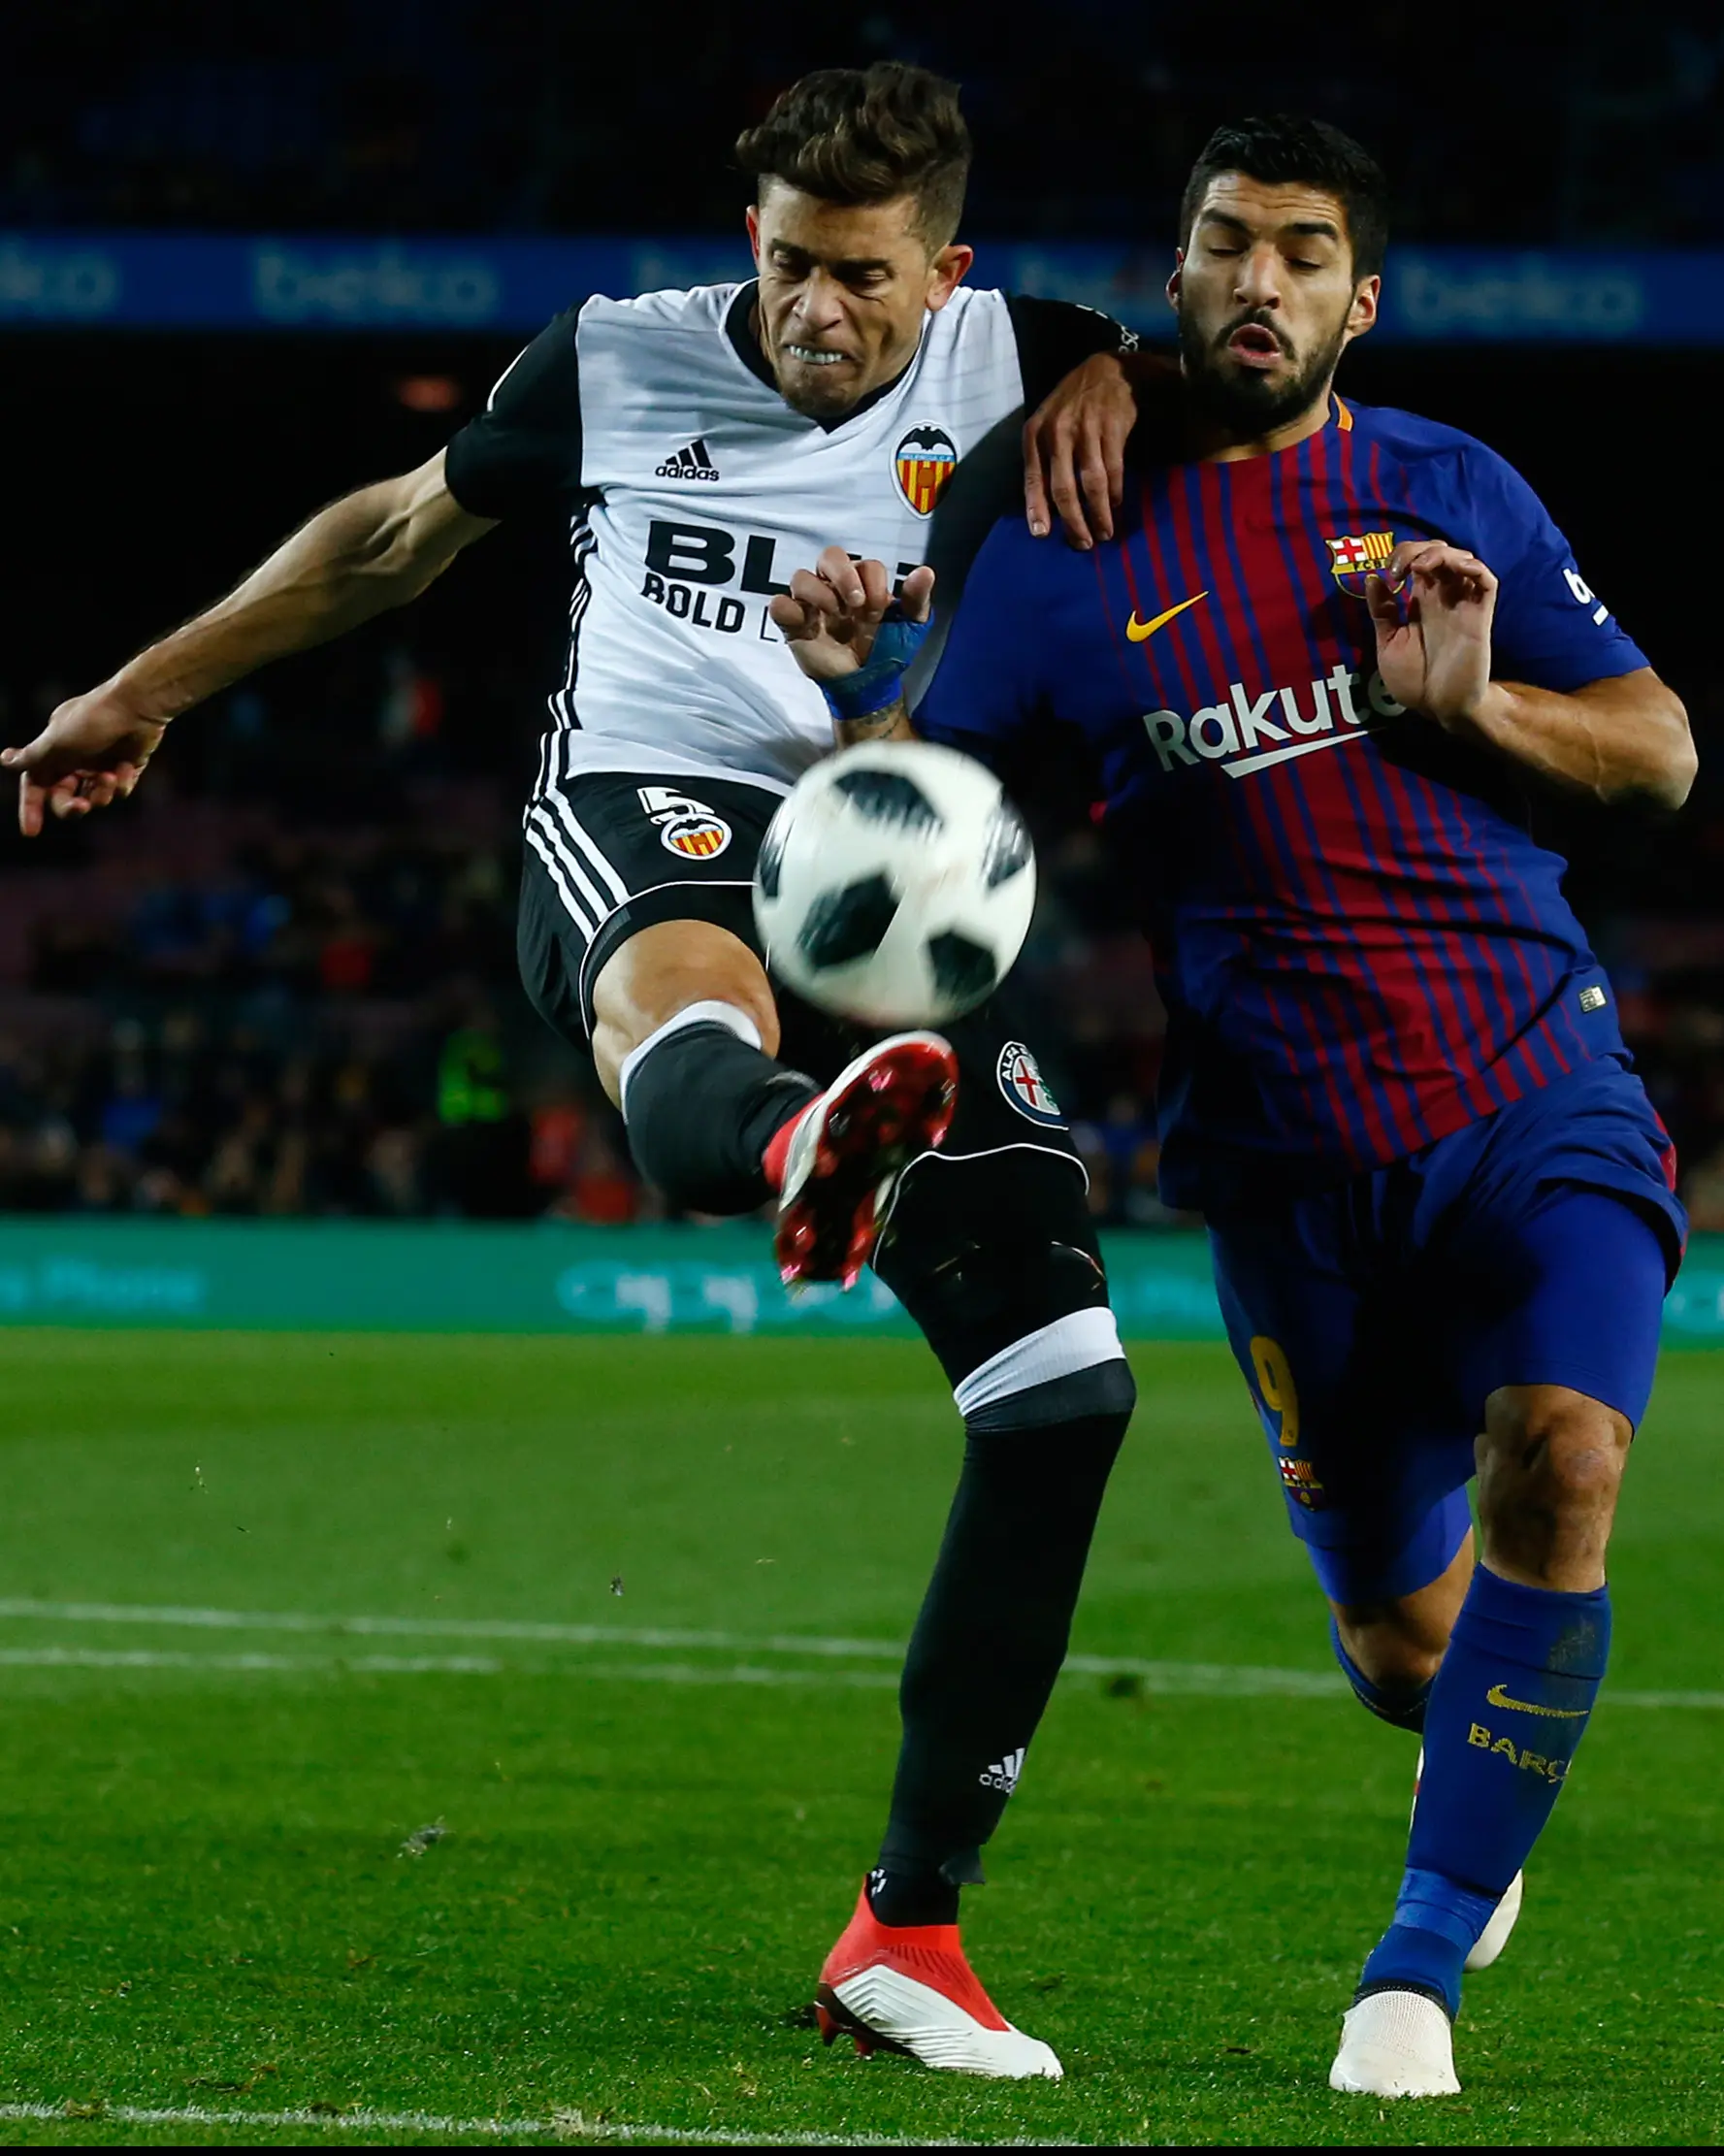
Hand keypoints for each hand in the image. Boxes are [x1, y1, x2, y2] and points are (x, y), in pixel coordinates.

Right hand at [2, 682, 168, 836]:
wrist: (137, 706)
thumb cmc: (92, 721)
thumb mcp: (56, 741)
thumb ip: (32, 757)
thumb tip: (3, 760)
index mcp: (53, 753)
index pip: (36, 785)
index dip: (31, 807)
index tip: (31, 832)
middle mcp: (75, 760)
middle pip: (65, 798)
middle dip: (71, 807)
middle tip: (81, 807)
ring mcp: (100, 765)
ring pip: (94, 799)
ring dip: (100, 794)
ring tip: (108, 776)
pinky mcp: (125, 768)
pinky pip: (119, 791)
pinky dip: (120, 784)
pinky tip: (124, 767)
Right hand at [770, 549, 934, 681]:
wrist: (866, 686)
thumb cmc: (887, 651)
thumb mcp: (910, 627)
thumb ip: (917, 599)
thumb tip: (925, 571)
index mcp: (863, 583)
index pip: (865, 564)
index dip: (873, 582)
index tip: (879, 611)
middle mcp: (835, 587)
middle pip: (829, 556)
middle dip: (844, 575)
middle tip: (857, 603)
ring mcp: (812, 604)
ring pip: (801, 577)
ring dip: (818, 592)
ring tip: (835, 616)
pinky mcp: (793, 624)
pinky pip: (779, 605)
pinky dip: (786, 608)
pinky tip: (805, 624)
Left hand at [1022, 349, 1163, 547]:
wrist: (1106, 370)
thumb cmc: (1072, 405)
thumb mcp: (1047, 426)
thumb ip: (1043, 461)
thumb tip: (1044, 509)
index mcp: (1035, 434)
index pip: (1034, 480)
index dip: (1038, 510)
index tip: (1042, 535)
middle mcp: (1057, 432)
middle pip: (1064, 489)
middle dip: (1073, 522)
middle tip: (1082, 544)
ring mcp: (1086, 429)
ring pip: (1092, 484)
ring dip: (1098, 514)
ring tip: (1104, 533)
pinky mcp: (1112, 427)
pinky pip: (1114, 469)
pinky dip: (1115, 492)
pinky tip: (1115, 504)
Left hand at [1366, 539, 1498, 729]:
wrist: (1441, 707)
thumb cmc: (1416, 681)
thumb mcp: (1388, 644)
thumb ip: (1382, 613)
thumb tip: (1373, 578)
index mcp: (1421, 602)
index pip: (1417, 561)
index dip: (1402, 556)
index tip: (1387, 573)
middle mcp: (1443, 598)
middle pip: (1438, 553)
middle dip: (1417, 549)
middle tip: (1399, 568)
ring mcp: (1463, 604)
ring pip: (1463, 559)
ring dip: (1440, 553)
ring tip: (1419, 568)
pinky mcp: (1480, 615)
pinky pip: (1486, 580)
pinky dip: (1471, 566)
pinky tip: (1450, 569)